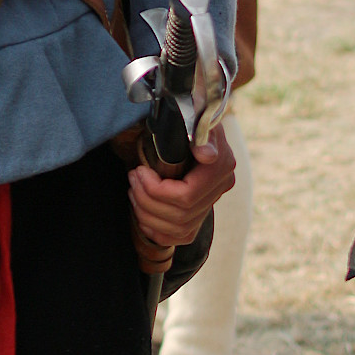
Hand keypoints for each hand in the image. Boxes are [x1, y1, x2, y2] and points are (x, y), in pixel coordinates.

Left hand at [128, 123, 236, 250]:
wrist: (194, 125)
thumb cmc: (190, 118)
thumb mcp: (195, 117)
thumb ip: (201, 133)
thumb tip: (206, 154)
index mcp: (221, 167)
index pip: (187, 196)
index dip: (157, 190)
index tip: (140, 171)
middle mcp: (221, 189)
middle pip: (180, 215)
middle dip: (147, 199)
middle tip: (132, 178)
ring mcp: (211, 205)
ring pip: (177, 229)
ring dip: (147, 214)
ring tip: (133, 190)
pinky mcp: (199, 216)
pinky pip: (178, 237)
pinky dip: (156, 229)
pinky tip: (142, 212)